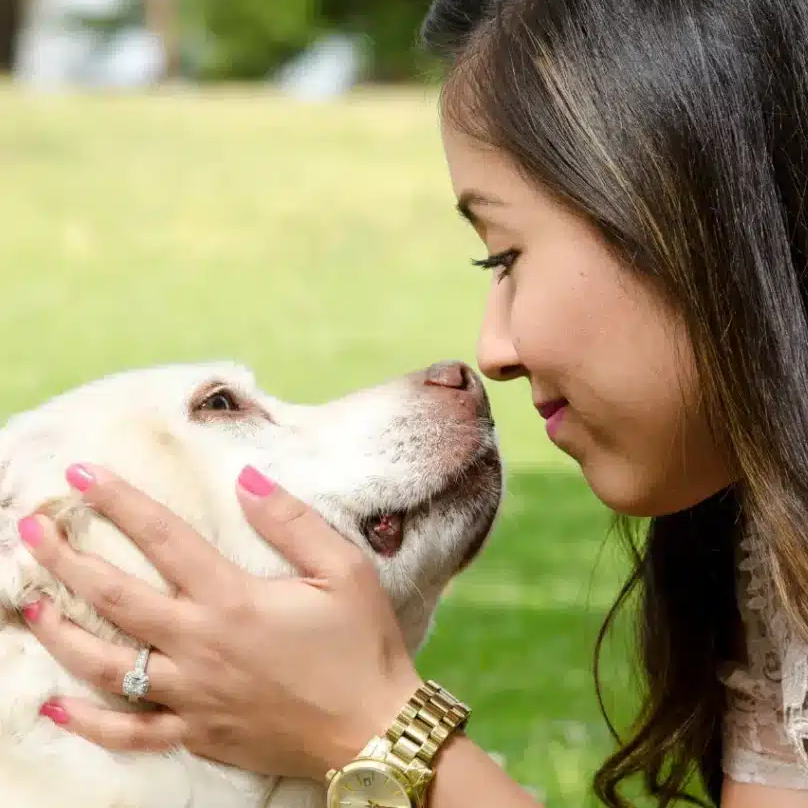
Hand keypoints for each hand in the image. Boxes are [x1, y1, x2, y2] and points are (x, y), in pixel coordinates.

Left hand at [17, 463, 423, 779]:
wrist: (373, 728)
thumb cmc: (362, 645)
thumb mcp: (346, 571)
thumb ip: (294, 523)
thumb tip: (247, 478)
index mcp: (235, 601)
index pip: (164, 539)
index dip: (121, 503)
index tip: (82, 474)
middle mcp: (201, 646)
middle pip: (116, 599)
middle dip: (66, 561)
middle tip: (28, 531)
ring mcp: (192, 696)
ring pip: (106, 667)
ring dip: (61, 634)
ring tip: (31, 606)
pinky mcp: (196, 734)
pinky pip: (129, 733)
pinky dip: (88, 722)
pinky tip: (55, 705)